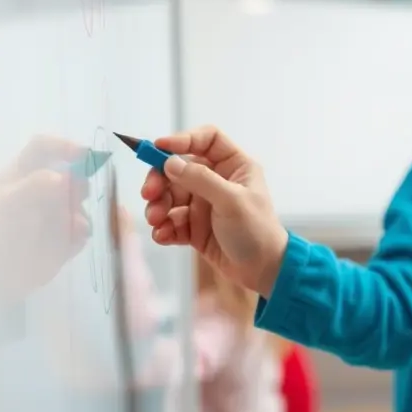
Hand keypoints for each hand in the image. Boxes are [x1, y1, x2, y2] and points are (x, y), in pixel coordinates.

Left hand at [0, 136, 91, 301]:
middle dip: (76, 184)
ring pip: (82, 197)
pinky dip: (78, 233)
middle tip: (73, 199)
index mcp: (23, 172)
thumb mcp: (12, 205)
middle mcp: (42, 184)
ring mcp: (58, 205)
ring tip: (66, 227)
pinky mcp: (69, 227)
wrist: (8, 275)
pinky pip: (85, 223)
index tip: (83, 156)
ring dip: (78, 211)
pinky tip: (64, 244)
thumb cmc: (4, 233)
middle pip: (72, 169)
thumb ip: (34, 186)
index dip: (64, 145)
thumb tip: (61, 176)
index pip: (44, 146)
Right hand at [140, 126, 287, 295]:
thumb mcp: (232, 202)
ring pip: (170, 196)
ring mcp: (204, 204)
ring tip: (156, 220)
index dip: (182, 139)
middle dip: (160, 180)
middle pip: (179, 169)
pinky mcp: (194, 227)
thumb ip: (201, 180)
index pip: (206, 140)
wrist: (263, 271)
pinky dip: (164, 227)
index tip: (158, 147)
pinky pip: (171, 221)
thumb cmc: (257, 231)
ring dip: (158, 206)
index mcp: (234, 166)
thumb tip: (170, 163)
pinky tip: (163, 236)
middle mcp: (217, 181)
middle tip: (149, 194)